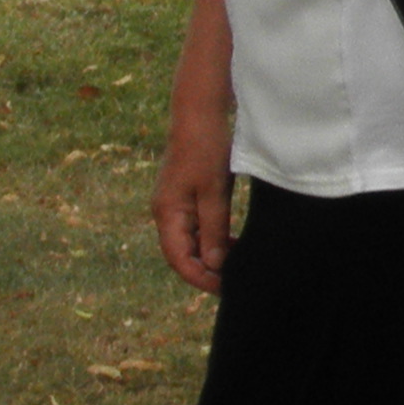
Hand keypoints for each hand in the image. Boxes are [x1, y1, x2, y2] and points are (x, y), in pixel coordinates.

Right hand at [152, 84, 234, 293]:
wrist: (199, 115)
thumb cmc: (206, 150)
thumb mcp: (214, 191)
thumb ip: (213, 228)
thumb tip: (213, 265)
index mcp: (167, 214)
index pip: (179, 260)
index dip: (200, 278)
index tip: (225, 289)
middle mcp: (166, 213)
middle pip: (183, 254)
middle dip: (207, 271)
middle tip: (235, 281)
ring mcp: (174, 205)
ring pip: (190, 242)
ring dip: (210, 256)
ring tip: (237, 265)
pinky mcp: (184, 197)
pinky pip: (194, 228)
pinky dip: (211, 239)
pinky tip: (230, 243)